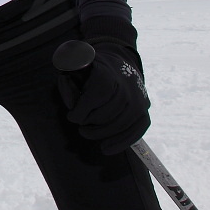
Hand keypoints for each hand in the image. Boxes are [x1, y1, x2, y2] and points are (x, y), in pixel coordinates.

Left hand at [57, 38, 149, 154]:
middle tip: (81, 128)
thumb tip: (65, 77)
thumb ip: (70, 66)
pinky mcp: (145, 111)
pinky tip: (107, 149)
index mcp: (108, 74)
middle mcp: (127, 87)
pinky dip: (121, 142)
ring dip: (102, 134)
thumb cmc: (92, 67)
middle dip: (90, 124)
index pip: (95, 97)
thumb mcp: (77, 61)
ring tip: (88, 134)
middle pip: (106, 114)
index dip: (81, 111)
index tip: (72, 117)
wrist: (119, 64)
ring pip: (120, 125)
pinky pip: (136, 131)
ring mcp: (139, 100)